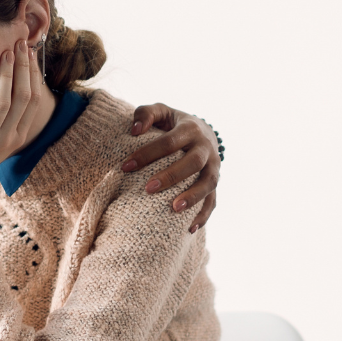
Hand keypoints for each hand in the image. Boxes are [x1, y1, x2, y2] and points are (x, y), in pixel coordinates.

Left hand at [0, 41, 48, 221]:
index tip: (30, 53)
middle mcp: (7, 138)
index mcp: (17, 137)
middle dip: (23, 67)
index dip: (33, 73)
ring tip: (6, 51)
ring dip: (6, 73)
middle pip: (23, 96)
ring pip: (4, 101)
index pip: (33, 99)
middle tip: (21, 44)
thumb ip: (4, 118)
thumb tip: (9, 86)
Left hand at [122, 104, 220, 231]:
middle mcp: (206, 148)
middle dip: (172, 176)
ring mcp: (214, 166)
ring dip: (193, 196)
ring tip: (174, 209)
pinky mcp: (215, 182)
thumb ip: (145, 114)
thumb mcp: (161, 112)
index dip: (147, 153)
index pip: (169, 142)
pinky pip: (213, 200)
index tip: (125, 166)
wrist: (203, 131)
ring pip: (209, 182)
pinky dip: (204, 215)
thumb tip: (134, 131)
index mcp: (190, 129)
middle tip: (148, 188)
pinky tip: (189, 228)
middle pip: (193, 162)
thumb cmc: (173, 124)